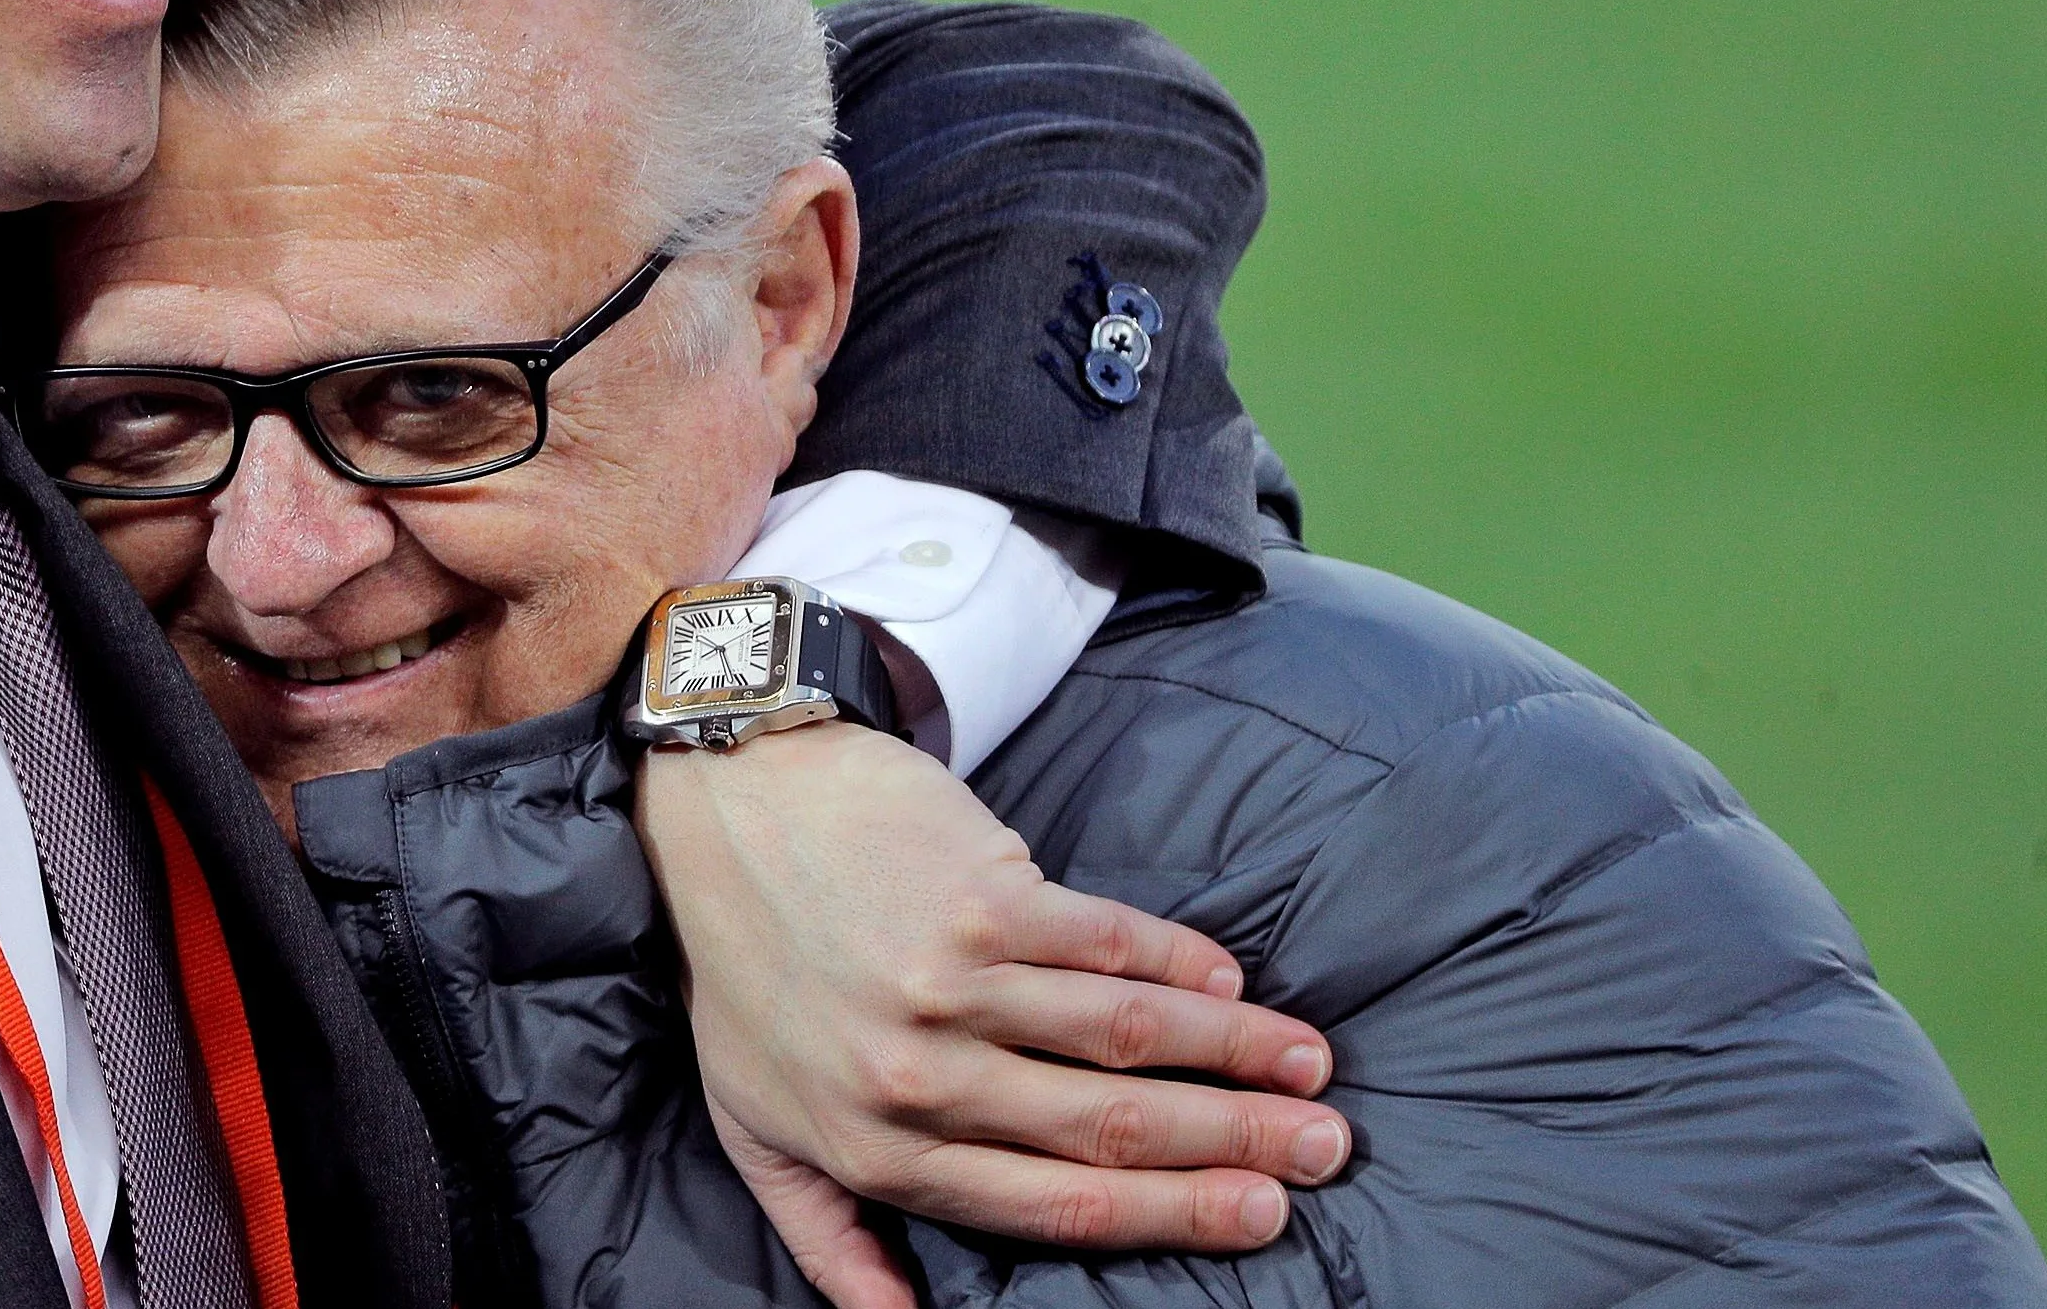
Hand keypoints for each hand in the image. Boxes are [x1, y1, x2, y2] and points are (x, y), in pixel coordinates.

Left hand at [637, 724, 1349, 1291]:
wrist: (725, 806)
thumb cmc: (745, 972)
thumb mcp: (758, 1129)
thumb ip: (831, 1240)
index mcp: (875, 1149)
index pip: (1051, 1206)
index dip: (1171, 1217)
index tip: (1257, 1217)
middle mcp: (918, 1075)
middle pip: (1110, 1130)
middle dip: (1234, 1147)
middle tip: (1321, 1153)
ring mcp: (952, 979)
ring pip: (1127, 1036)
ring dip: (1236, 1055)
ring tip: (1311, 1071)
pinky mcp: (980, 890)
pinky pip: (1107, 940)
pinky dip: (1180, 964)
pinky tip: (1233, 985)